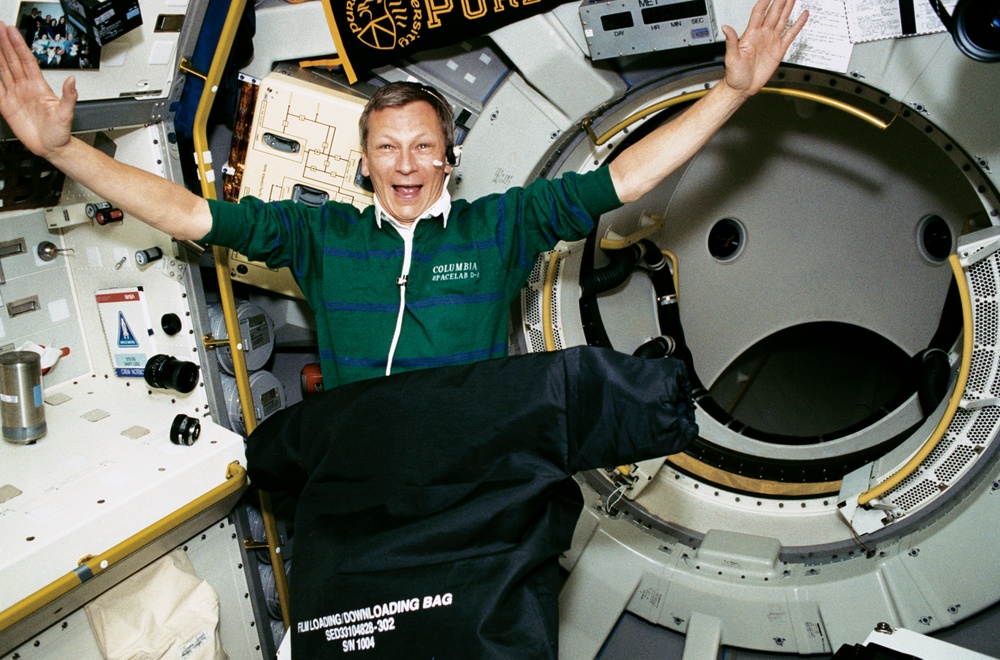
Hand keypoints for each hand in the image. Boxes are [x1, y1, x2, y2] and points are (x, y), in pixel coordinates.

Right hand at [0, 22, 75, 157]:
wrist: (52, 147)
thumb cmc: (61, 132)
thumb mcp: (67, 114)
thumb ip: (69, 96)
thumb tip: (72, 81)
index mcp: (39, 86)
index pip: (26, 60)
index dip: (18, 45)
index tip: (11, 31)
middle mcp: (26, 87)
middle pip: (12, 60)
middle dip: (4, 43)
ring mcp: (15, 95)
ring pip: (3, 70)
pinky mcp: (7, 106)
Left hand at [721, 0, 807, 97]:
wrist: (742, 88)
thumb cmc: (735, 74)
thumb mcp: (731, 58)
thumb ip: (731, 42)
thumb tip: (726, 28)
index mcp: (751, 35)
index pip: (759, 12)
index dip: (765, 1)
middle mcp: (762, 35)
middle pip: (773, 12)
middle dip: (779, 0)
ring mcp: (771, 41)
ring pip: (782, 20)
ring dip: (788, 7)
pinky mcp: (779, 50)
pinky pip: (790, 34)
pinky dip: (798, 24)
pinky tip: (803, 15)